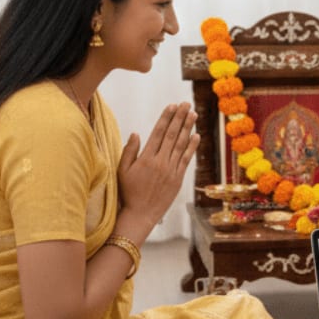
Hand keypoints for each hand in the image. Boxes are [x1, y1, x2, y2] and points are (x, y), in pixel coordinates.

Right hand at [117, 103, 198, 237]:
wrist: (140, 214)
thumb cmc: (128, 192)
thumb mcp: (122, 171)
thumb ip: (129, 151)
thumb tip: (135, 133)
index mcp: (145, 158)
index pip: (158, 133)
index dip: (166, 118)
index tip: (172, 106)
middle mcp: (160, 162)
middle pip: (172, 135)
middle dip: (179, 118)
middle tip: (186, 104)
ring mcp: (171, 170)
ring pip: (181, 145)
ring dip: (188, 128)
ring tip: (193, 114)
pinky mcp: (178, 179)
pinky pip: (187, 159)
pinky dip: (192, 147)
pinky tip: (196, 136)